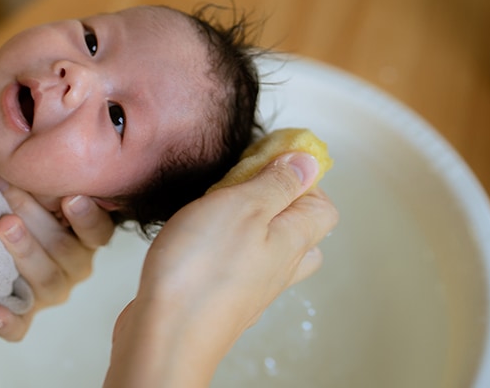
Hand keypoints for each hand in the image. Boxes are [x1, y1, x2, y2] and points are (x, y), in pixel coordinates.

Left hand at [0, 171, 114, 340]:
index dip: (86, 216)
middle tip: (13, 193)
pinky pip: (22, 327)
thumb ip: (40, 176)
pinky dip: (9, 322)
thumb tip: (29, 142)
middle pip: (66, 250)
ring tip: (3, 226)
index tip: (71, 197)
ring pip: (47, 281)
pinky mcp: (25, 314)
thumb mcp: (35, 187)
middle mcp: (74, 266)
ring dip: (24, 251)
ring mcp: (50, 292)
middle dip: (37, 219)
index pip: (99, 231)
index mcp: (84, 237)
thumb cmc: (19, 202)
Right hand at [105, 152, 338, 387]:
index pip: (323, 205)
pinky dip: (223, 247)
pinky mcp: (221, 298)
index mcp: (292, 240)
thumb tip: (309, 163)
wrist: (166, 333)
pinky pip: (235, 266)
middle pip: (299, 230)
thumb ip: (277, 183)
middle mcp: (278, 267)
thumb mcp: (243, 204)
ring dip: (248, 224)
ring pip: (266, 249)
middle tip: (244, 182)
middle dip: (278, 201)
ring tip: (214, 207)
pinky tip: (195, 240)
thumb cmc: (200, 270)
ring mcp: (250, 287)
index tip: (269, 156)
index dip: (302, 176)